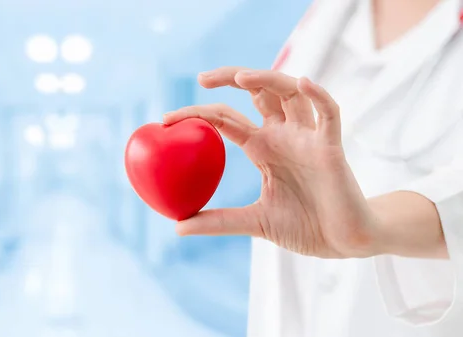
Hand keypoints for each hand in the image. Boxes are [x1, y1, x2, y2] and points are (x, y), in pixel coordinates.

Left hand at [163, 67, 379, 258]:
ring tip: (241, 76)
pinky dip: (318, 96)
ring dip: (268, 79)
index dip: (199, 114)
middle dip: (231, 78)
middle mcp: (284, 136)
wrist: (345, 241)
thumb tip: (178, 227)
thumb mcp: (255, 221)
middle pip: (257, 92)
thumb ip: (219, 221)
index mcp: (263, 149)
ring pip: (290, 93)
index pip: (227, 120)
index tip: (166, 119)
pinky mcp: (331, 147)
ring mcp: (308, 138)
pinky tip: (303, 83)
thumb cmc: (307, 226)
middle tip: (201, 78)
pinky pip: (329, 113)